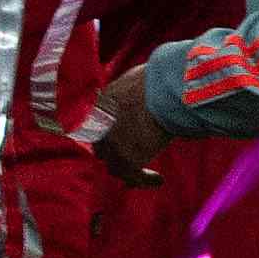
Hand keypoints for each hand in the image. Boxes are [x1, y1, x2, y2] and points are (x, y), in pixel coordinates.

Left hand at [78, 61, 169, 180]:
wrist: (161, 91)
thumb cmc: (155, 78)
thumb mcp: (136, 78)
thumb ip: (133, 87)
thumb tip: (147, 86)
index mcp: (99, 105)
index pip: (97, 126)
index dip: (108, 135)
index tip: (120, 140)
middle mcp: (99, 126)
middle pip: (101, 147)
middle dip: (113, 153)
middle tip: (130, 158)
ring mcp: (111, 144)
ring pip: (114, 165)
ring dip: (129, 169)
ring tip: (146, 174)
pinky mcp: (126, 159)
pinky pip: (133, 176)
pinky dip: (145, 180)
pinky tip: (159, 179)